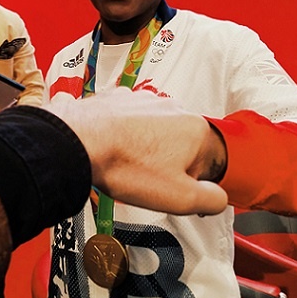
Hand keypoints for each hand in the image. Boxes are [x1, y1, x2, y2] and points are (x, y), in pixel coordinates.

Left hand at [46, 88, 227, 215]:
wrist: (79, 142)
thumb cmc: (125, 166)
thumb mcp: (179, 197)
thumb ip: (211, 199)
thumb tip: (217, 197)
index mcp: (195, 130)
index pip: (212, 159)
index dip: (195, 180)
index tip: (179, 190)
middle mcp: (173, 108)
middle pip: (183, 142)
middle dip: (171, 162)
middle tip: (151, 179)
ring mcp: (145, 100)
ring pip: (156, 130)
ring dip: (148, 147)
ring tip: (130, 164)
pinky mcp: (121, 98)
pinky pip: (131, 119)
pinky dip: (127, 132)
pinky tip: (116, 148)